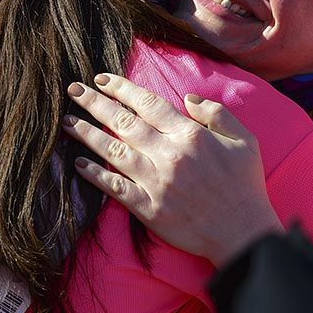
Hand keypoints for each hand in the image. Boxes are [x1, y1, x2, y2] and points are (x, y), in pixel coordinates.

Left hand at [62, 74, 283, 266]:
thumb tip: (188, 98)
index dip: (121, 89)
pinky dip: (95, 175)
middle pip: (124, 122)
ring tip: (67, 121)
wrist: (242, 232)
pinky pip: (115, 188)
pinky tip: (79, 164)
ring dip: (87, 134)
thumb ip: (216, 114)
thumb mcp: (244, 140)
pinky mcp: (148, 208)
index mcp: (190, 135)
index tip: (102, 79)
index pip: (148, 104)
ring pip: (113, 151)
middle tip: (73, 89)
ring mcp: (156, 182)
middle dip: (95, 103)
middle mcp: (168, 155)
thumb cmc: (245, 185)